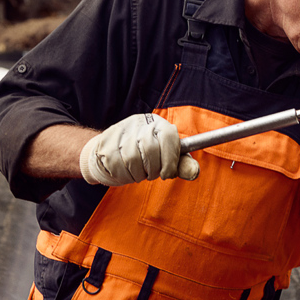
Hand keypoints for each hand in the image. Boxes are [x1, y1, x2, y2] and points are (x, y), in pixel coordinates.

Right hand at [79, 113, 199, 186]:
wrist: (109, 152)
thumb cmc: (144, 155)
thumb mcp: (166, 157)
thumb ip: (181, 164)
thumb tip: (194, 172)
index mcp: (158, 124)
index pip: (169, 137)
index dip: (170, 160)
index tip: (167, 173)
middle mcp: (140, 123)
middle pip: (150, 149)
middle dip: (152, 170)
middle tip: (150, 173)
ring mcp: (120, 132)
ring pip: (132, 159)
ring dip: (137, 174)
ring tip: (137, 172)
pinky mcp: (105, 143)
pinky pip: (117, 166)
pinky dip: (123, 176)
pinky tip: (124, 172)